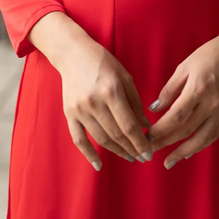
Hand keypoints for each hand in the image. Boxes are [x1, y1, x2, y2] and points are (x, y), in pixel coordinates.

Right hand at [57, 35, 153, 169]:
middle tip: (142, 157)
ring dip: (116, 151)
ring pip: (100, 139)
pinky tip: (99, 165)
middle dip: (131, 149)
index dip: (140, 142)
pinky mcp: (69, 114)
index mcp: (112, 91)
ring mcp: (80, 109)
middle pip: (116, 134)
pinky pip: (78, 139)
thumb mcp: (124, 76)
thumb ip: (135, 101)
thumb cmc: (103, 62)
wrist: (73, 54)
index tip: (149, 152)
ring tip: (129, 157)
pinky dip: (88, 154)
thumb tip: (145, 125)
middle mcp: (95, 102)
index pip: (129, 124)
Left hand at [145, 29, 218, 168]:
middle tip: (150, 150)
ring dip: (184, 152)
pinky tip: (189, 151)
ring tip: (169, 161)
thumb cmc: (208, 55)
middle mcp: (212, 103)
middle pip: (186, 130)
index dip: (160, 129)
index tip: (147, 135)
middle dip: (166, 142)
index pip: (176, 116)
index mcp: (198, 88)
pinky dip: (200, 145)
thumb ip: (169, 90)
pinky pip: (213, 134)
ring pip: (202, 138)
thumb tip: (154, 110)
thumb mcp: (184, 67)